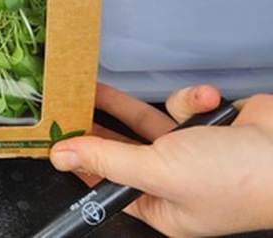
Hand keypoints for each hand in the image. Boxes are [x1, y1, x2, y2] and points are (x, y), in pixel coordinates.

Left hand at [49, 83, 272, 236]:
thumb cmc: (238, 179)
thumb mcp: (160, 170)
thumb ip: (109, 160)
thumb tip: (62, 157)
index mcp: (162, 206)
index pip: (106, 184)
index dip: (80, 161)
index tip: (53, 137)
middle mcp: (175, 181)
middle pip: (120, 149)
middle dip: (95, 125)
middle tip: (62, 102)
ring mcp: (193, 152)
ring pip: (145, 122)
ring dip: (129, 104)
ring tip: (95, 85)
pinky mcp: (208, 124)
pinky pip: (182, 106)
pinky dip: (192, 100)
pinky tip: (208, 102)